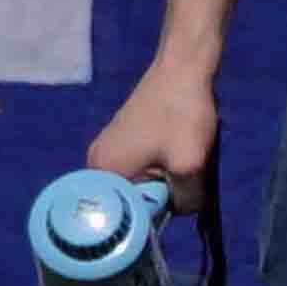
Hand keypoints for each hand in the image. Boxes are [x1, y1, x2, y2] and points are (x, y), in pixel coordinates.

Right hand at [85, 57, 223, 216]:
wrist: (183, 68)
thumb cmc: (182, 115)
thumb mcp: (190, 165)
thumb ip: (186, 200)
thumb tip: (183, 209)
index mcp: (103, 172)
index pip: (123, 217)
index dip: (152, 217)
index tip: (174, 206)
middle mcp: (96, 163)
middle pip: (132, 200)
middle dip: (160, 196)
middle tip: (183, 180)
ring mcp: (108, 149)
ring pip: (141, 184)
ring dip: (164, 181)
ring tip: (181, 162)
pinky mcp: (123, 139)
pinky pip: (142, 168)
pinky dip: (162, 167)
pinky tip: (177, 152)